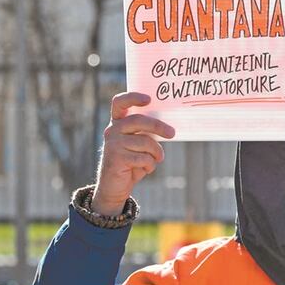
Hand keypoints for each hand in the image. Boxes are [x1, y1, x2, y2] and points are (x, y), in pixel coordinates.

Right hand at [91, 92, 174, 215]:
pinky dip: (150, 165)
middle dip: (159, 126)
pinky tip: (145, 169)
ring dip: (156, 152)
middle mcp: (112, 130)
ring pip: (145, 142)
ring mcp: (113, 144)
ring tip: (157, 158)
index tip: (149, 99)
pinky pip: (143, 158)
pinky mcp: (116, 158)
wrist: (115, 187)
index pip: (120, 103)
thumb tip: (168, 127)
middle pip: (139, 120)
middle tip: (172, 133)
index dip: (133, 97)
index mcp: (117, 123)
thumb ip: (146, 133)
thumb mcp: (139, 145)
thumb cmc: (131, 162)